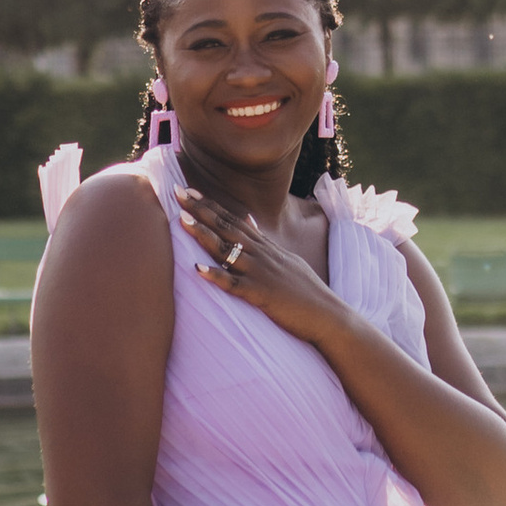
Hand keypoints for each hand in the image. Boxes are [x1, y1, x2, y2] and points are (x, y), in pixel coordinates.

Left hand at [175, 183, 340, 348]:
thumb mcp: (285, 259)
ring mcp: (261, 273)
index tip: (190, 191)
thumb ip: (264, 241)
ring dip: (204, 235)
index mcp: (265, 246)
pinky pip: (235, 284)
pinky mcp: (262, 294)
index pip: (233, 219)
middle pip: (226, 227)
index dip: (210, 205)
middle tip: (178, 192)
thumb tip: (250, 221)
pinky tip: (198, 269)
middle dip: (201, 209)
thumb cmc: (305, 291)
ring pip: (227, 250)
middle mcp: (262, 254)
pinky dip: (216, 276)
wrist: (327, 315)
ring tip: (182, 221)